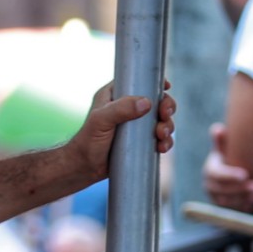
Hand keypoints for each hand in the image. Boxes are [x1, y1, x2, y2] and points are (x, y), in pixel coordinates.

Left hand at [62, 82, 177, 182]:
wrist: (85, 169)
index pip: (139, 82)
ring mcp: (136, 126)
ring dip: (167, 126)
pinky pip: (159, 139)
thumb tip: (147, 103)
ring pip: (161, 121)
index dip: (155, 83)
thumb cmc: (87, 142)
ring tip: (161, 136)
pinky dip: (165, 141)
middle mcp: (127, 109)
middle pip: (156, 102)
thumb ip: (121, 109)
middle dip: (166, 107)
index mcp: (115, 96)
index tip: (166, 86)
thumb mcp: (101, 120)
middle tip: (165, 115)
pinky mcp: (141, 143)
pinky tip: (162, 147)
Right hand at [203, 123, 252, 210]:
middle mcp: (209, 186)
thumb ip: (222, 140)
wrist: (231, 173)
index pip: (217, 174)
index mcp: (210, 170)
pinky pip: (232, 211)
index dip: (230, 175)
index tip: (246, 174)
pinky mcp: (224, 208)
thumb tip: (218, 129)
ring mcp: (216, 198)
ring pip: (228, 202)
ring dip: (243, 199)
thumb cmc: (230, 157)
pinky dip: (243, 208)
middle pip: (222, 190)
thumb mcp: (226, 148)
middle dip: (240, 189)